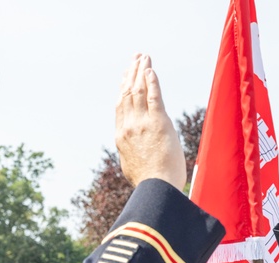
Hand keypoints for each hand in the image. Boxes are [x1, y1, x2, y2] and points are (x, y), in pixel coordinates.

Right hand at [115, 54, 186, 190]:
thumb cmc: (149, 184)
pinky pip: (153, 96)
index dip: (122, 89)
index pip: (120, 107)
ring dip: (141, 72)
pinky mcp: (158, 123)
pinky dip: (151, 81)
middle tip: (135, 59)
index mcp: (121, 137)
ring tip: (144, 57)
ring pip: (138, 91)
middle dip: (131, 74)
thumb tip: (135, 153)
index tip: (125, 78)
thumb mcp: (133, 167)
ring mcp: (142, 124)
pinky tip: (151, 70)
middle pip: (127, 94)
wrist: (155, 188)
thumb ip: (132, 154)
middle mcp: (128, 127)